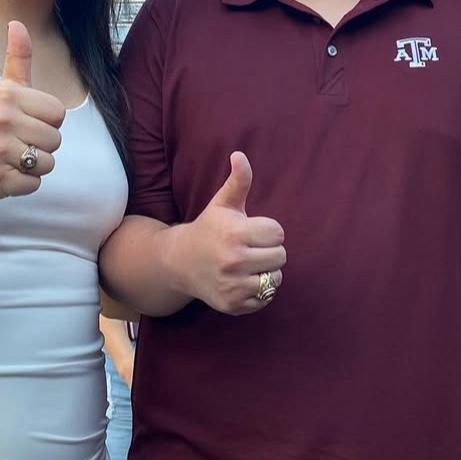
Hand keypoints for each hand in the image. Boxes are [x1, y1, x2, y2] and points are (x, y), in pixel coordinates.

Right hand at [0, 21, 64, 199]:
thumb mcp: (7, 88)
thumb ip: (18, 57)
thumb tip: (17, 22)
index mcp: (7, 95)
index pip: (59, 114)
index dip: (46, 121)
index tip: (24, 122)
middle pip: (56, 139)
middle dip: (41, 145)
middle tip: (16, 143)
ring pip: (48, 163)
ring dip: (35, 166)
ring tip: (11, 158)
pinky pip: (34, 184)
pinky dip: (24, 184)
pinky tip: (6, 174)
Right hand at [170, 152, 285, 314]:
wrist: (180, 262)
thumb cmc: (208, 229)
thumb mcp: (222, 204)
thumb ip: (238, 181)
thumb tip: (239, 155)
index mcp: (235, 233)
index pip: (278, 233)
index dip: (268, 230)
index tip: (252, 231)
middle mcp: (234, 261)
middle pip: (280, 256)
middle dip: (269, 250)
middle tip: (252, 248)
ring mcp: (233, 286)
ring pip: (275, 278)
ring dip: (267, 271)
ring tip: (250, 264)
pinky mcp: (234, 305)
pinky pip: (265, 298)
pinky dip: (259, 291)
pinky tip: (244, 280)